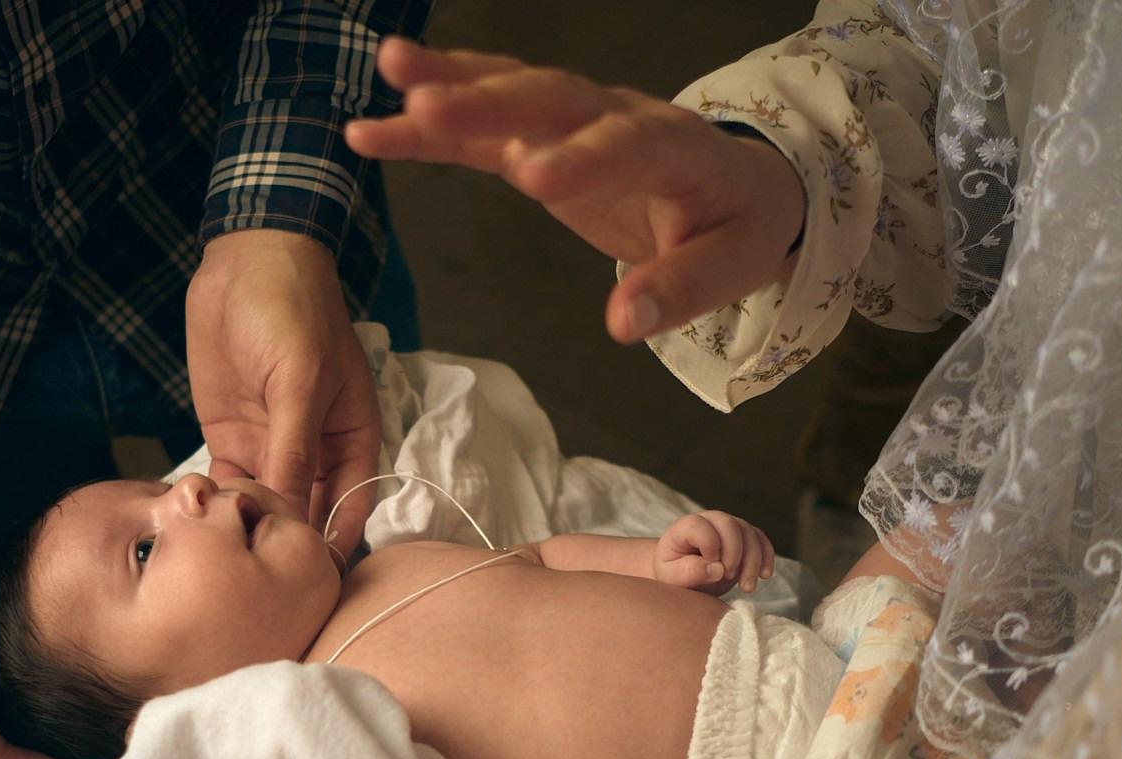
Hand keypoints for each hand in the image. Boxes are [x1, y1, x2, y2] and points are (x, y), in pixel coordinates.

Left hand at [186, 228, 382, 560]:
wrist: (245, 261)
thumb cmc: (291, 311)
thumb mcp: (298, 382)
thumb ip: (296, 450)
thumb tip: (294, 515)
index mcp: (351, 438)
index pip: (350, 506)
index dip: (333, 546)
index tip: (312, 587)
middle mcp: (315, 451)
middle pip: (308, 515)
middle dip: (288, 549)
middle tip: (263, 590)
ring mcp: (272, 445)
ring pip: (266, 505)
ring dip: (249, 531)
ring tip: (229, 566)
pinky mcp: (233, 436)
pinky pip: (231, 484)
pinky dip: (220, 505)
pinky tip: (205, 528)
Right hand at [346, 37, 804, 343]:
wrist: (739, 183)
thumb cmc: (736, 225)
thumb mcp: (731, 266)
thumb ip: (678, 291)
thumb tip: (623, 323)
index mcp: (676, 148)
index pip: (628, 144)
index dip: (581, 157)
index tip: (530, 177)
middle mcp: (620, 116)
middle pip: (552, 100)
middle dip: (488, 101)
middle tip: (424, 106)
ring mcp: (577, 120)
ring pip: (511, 91)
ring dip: (449, 81)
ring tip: (389, 73)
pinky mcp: (542, 136)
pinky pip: (487, 120)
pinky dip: (437, 115)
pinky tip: (381, 119)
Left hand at [655, 510, 774, 594]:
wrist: (687, 577)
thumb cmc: (675, 575)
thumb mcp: (674, 578)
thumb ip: (690, 572)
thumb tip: (717, 569)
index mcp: (685, 527)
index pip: (699, 525)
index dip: (709, 545)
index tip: (710, 566)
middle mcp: (709, 520)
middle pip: (729, 525)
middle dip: (734, 554)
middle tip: (728, 577)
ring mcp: (729, 526)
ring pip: (749, 533)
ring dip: (753, 561)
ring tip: (747, 587)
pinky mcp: (745, 537)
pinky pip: (761, 540)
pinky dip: (766, 557)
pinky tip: (765, 576)